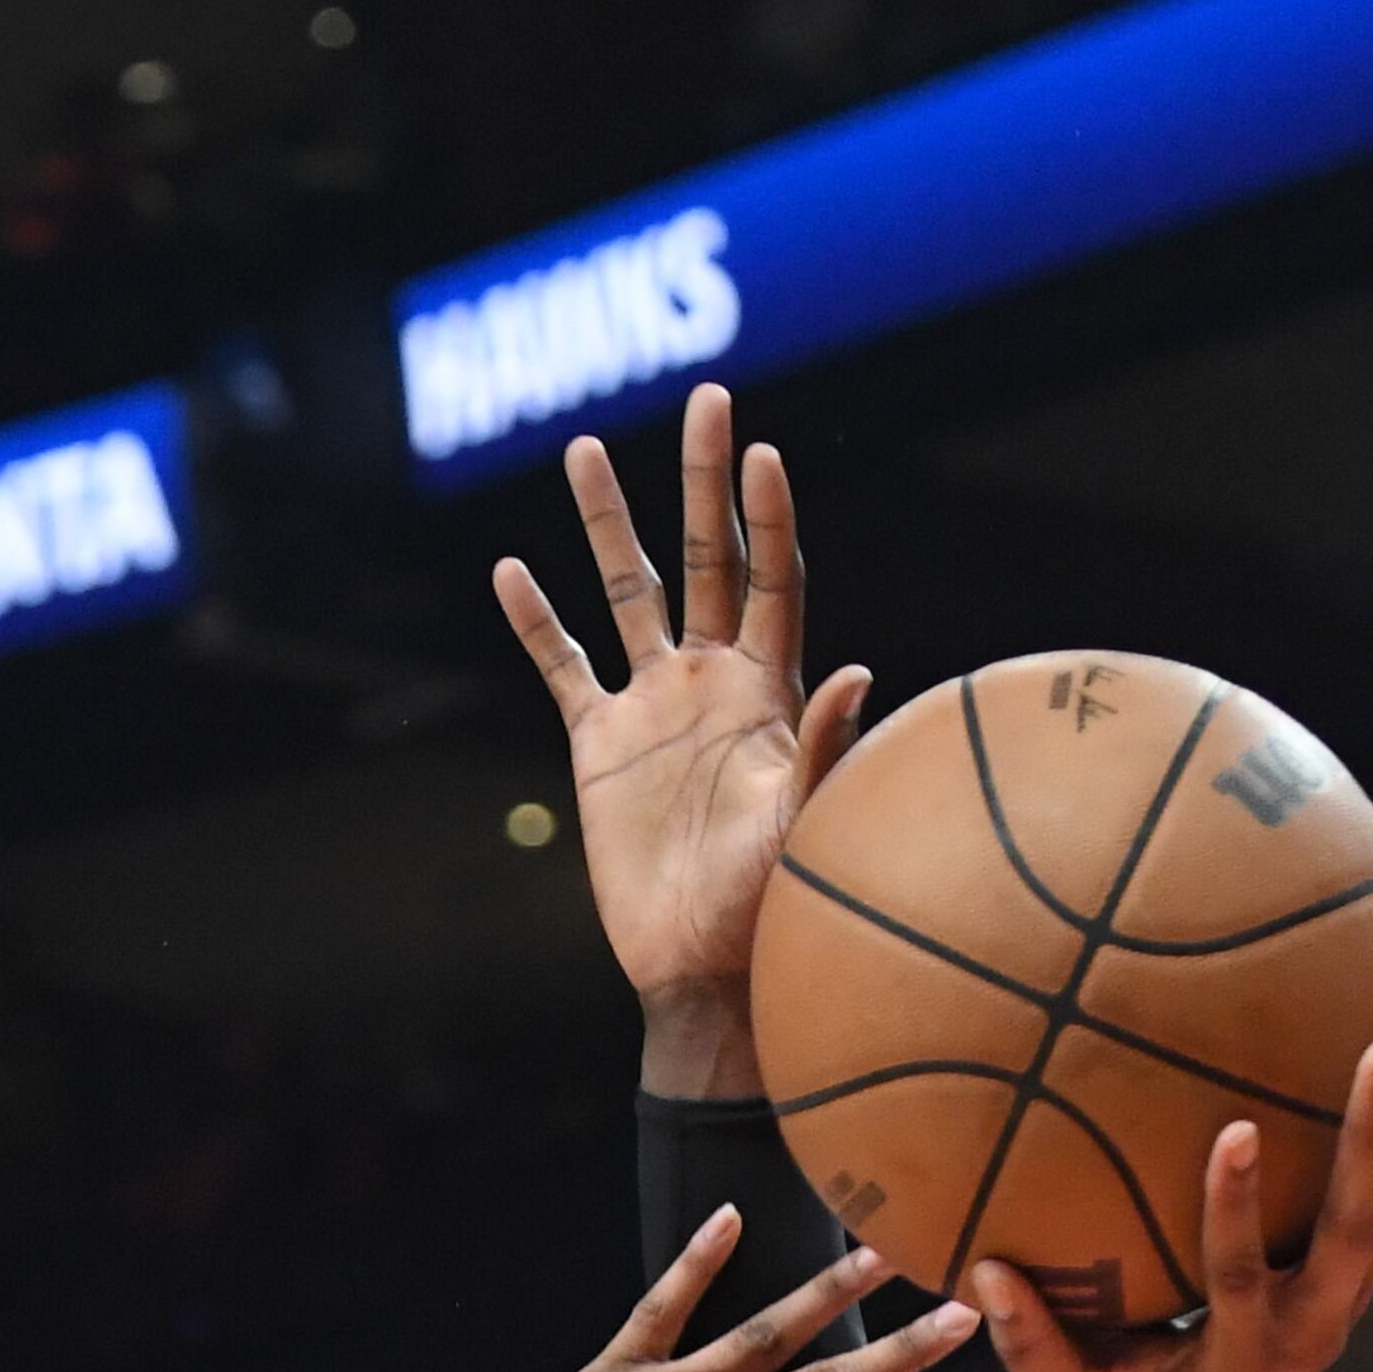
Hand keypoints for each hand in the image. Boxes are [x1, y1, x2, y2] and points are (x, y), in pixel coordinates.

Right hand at [495, 382, 866, 1088]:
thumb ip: (825, 746)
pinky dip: (536, 623)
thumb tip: (861, 672)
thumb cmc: (769, 906)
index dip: (768, 517)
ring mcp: (654, 707)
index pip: (772, 579)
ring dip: (607, 524)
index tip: (761, 452)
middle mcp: (712, 680)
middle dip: (702, 480)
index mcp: (768, 689)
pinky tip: (511, 570)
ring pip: (628, 592)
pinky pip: (562, 669)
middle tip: (707, 400)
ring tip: (585, 451)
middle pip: (708, 556)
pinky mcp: (600, 745)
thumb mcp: (804, 824)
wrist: (703, 971)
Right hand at [972, 1003, 1372, 1371]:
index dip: (1238, 1213)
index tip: (1233, 1132)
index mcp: (1246, 1357)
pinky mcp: (1367, 1261)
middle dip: (1367, 1142)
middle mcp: (1316, 1325)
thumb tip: (986, 1275)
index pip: (1243, 1282)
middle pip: (1355, 1232)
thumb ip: (1032, 1346)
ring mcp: (1351, 1292)